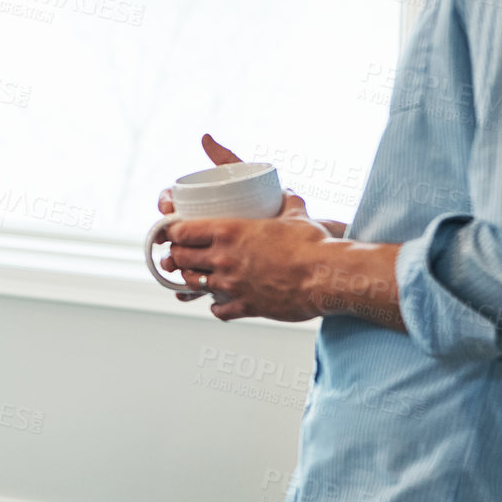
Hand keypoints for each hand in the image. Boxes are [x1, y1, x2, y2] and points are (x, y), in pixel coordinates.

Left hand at [161, 133, 346, 303]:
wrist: (327, 277)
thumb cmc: (313, 243)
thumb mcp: (295, 214)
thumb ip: (286, 202)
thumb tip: (288, 192)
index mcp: (228, 231)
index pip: (181, 231)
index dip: (173, 232)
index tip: (174, 233)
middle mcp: (223, 258)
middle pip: (180, 259)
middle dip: (177, 257)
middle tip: (182, 256)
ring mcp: (231, 285)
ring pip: (193, 285)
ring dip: (193, 281)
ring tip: (199, 277)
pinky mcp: (245, 306)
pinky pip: (218, 310)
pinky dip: (217, 306)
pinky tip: (223, 302)